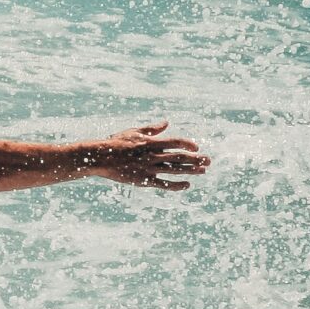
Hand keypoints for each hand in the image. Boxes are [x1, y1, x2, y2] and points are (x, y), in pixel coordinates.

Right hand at [91, 122, 209, 190]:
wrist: (100, 158)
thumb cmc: (115, 143)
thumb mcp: (134, 131)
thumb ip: (152, 129)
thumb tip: (166, 123)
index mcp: (152, 142)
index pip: (176, 142)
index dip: (188, 144)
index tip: (197, 147)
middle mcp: (153, 155)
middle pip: (179, 157)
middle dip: (196, 159)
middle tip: (208, 161)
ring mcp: (149, 168)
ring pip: (175, 170)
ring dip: (191, 170)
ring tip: (203, 171)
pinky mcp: (143, 180)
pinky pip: (163, 184)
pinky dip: (176, 185)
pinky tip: (186, 185)